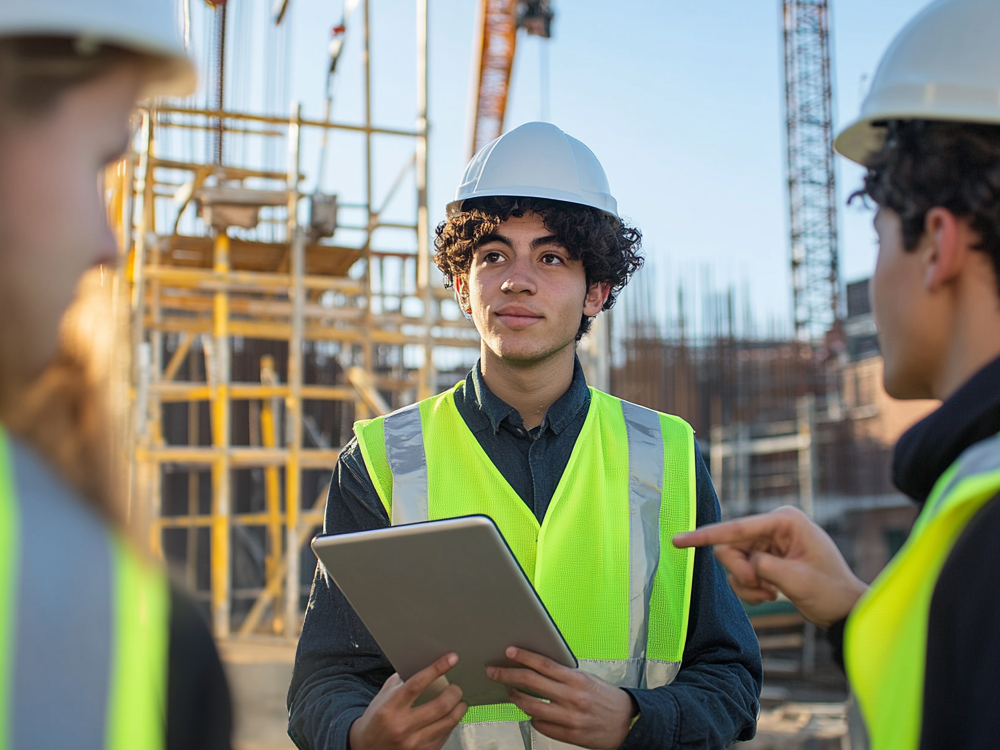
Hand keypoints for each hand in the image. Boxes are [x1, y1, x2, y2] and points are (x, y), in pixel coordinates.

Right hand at [349, 653, 467, 749]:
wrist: (367, 748)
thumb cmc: (376, 720)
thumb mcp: (383, 696)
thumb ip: (401, 681)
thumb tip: (424, 664)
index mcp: (390, 707)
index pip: (417, 684)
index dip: (437, 669)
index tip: (451, 659)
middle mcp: (402, 726)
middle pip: (440, 705)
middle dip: (454, 692)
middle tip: (457, 687)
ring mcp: (413, 742)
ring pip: (447, 722)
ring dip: (458, 708)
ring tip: (459, 701)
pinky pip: (445, 736)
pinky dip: (451, 724)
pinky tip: (451, 717)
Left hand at [486, 647, 634, 748]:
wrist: (627, 723)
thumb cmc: (607, 698)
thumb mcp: (587, 679)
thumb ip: (563, 675)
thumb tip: (537, 668)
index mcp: (576, 679)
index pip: (543, 664)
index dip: (523, 656)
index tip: (509, 652)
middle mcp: (571, 697)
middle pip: (530, 682)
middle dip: (507, 675)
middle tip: (494, 671)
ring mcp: (568, 717)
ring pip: (530, 707)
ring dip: (516, 698)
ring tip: (510, 692)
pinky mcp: (568, 735)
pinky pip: (541, 725)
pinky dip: (533, 718)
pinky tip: (532, 713)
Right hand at [673, 506, 867, 627]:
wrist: (844, 609)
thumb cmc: (830, 591)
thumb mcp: (796, 580)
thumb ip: (764, 567)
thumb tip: (746, 562)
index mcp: (785, 520)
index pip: (737, 528)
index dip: (705, 536)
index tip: (678, 541)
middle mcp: (774, 526)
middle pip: (731, 546)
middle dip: (741, 572)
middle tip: (762, 589)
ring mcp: (768, 542)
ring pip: (733, 562)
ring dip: (747, 584)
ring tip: (771, 595)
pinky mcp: (766, 557)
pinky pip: (741, 572)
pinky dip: (750, 589)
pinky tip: (771, 595)